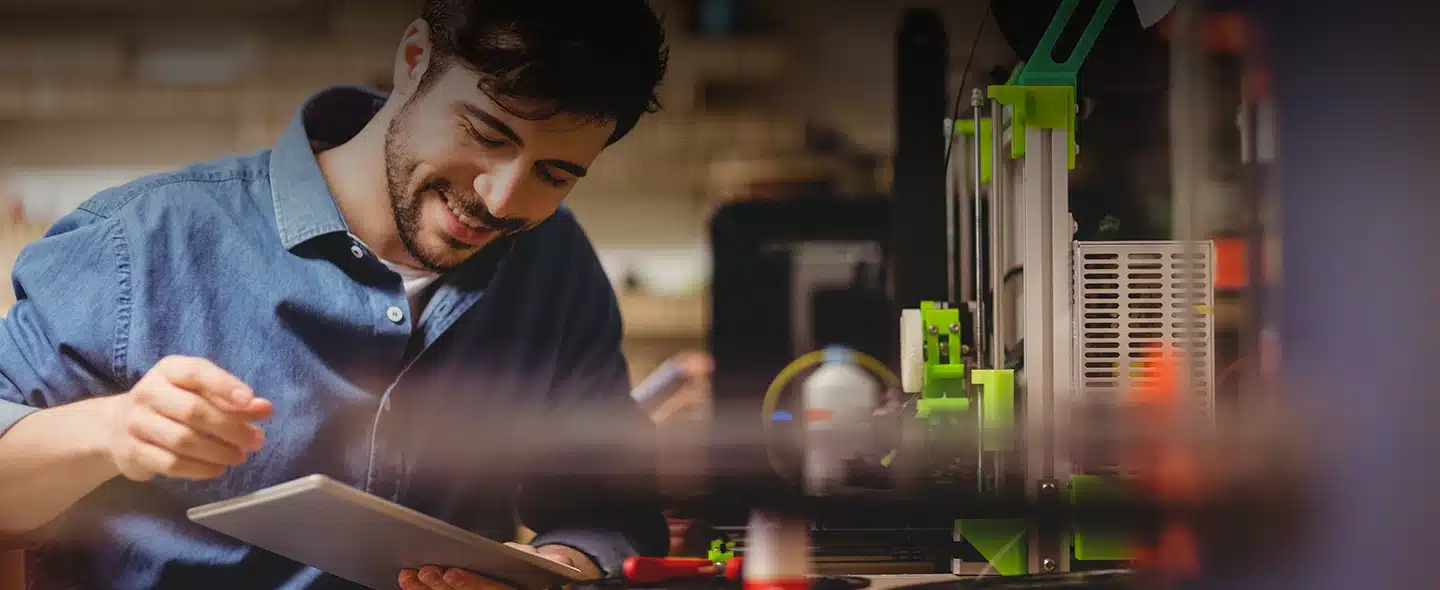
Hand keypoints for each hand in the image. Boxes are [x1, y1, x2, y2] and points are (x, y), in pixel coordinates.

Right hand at [99, 355, 271, 480]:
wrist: (116, 427)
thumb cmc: (172, 405)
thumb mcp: (200, 393)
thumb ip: (233, 400)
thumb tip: (265, 408)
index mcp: (168, 370)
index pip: (196, 371)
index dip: (224, 385)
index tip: (250, 401)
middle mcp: (148, 392)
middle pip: (193, 410)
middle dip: (230, 427)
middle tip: (256, 440)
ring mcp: (136, 423)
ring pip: (182, 440)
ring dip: (218, 451)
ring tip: (239, 456)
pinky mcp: (132, 452)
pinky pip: (170, 463)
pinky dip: (199, 469)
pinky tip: (218, 469)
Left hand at [398, 543, 599, 589]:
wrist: (538, 581)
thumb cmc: (537, 569)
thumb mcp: (545, 562)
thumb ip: (542, 560)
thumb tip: (548, 558)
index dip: (470, 583)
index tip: (451, 573)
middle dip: (442, 586)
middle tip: (425, 571)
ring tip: (411, 575)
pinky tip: (410, 581)